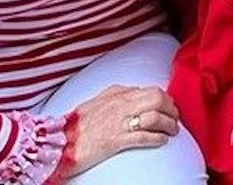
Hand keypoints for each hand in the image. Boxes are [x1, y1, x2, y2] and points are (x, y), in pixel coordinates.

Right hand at [62, 84, 180, 175]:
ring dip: (169, 124)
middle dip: (171, 109)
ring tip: (173, 131)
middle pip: (158, 99)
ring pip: (155, 117)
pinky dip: (157, 138)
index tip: (170, 106)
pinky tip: (163, 141)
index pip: (150, 90)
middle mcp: (120, 105)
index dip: (165, 99)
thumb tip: (132, 90)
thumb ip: (114, 93)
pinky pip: (144, 136)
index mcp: (116, 94)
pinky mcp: (115, 140)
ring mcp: (119, 122)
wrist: (57, 143)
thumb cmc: (75, 125)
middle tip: (175, 118)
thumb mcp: (95, 101)